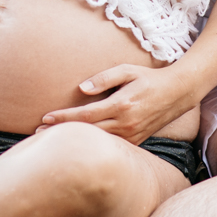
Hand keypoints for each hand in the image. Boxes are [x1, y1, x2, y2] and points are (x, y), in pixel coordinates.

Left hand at [37, 63, 195, 144]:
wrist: (177, 93)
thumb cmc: (149, 78)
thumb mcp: (127, 70)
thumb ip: (103, 78)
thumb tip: (81, 89)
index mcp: (121, 105)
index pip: (85, 115)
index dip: (63, 118)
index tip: (44, 118)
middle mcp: (126, 124)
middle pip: (87, 133)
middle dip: (62, 133)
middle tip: (38, 133)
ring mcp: (131, 136)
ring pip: (97, 142)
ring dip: (74, 140)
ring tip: (52, 139)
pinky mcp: (135, 142)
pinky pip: (110, 146)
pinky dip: (92, 145)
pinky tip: (78, 144)